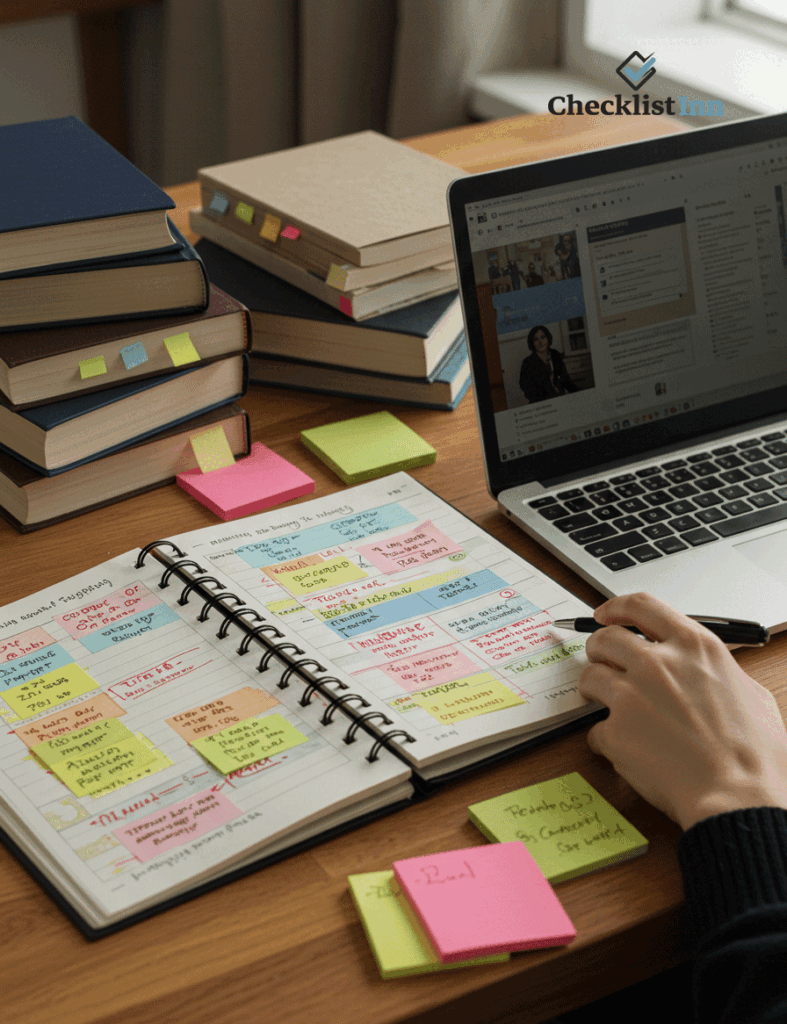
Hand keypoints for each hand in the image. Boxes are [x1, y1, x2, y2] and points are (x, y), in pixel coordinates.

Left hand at [577, 593, 786, 829]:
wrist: (738, 797)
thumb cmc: (754, 754)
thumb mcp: (751, 694)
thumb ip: (719, 672)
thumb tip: (709, 672)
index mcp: (694, 647)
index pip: (641, 606)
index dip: (615, 607)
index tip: (603, 614)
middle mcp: (658, 663)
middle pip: (605, 638)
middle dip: (598, 650)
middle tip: (603, 664)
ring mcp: (632, 695)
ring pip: (590, 677)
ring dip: (594, 690)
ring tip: (608, 706)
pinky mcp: (615, 731)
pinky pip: (594, 729)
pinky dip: (605, 740)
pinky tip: (624, 750)